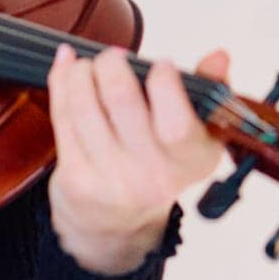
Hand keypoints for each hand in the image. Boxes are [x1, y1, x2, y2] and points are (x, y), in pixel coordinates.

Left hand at [45, 42, 229, 273]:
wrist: (118, 224)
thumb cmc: (158, 163)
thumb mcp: (196, 136)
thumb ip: (207, 91)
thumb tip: (218, 55)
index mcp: (191, 161)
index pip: (177, 122)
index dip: (165, 84)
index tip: (159, 63)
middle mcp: (152, 175)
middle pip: (121, 100)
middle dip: (112, 64)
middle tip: (114, 56)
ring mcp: (111, 178)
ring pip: (84, 106)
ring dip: (81, 71)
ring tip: (89, 64)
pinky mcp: (76, 178)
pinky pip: (62, 118)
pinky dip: (61, 81)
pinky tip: (66, 64)